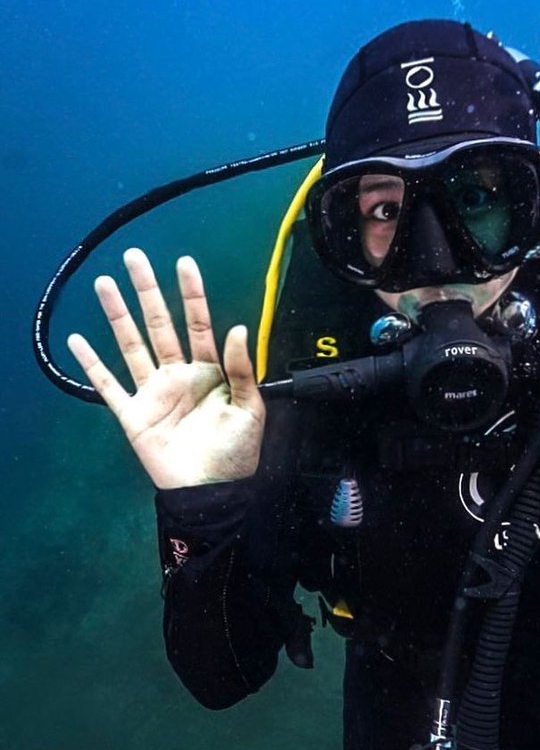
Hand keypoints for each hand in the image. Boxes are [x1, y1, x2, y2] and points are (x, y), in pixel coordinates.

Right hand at [67, 248, 264, 489]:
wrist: (212, 492)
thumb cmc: (236, 453)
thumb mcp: (250, 408)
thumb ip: (242, 368)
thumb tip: (237, 327)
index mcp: (209, 371)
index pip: (198, 323)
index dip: (192, 294)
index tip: (185, 263)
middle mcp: (178, 375)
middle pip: (159, 325)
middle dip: (147, 291)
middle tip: (134, 258)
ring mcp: (153, 392)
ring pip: (132, 345)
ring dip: (118, 315)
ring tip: (105, 284)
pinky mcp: (133, 415)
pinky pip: (108, 386)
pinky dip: (92, 364)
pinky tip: (78, 340)